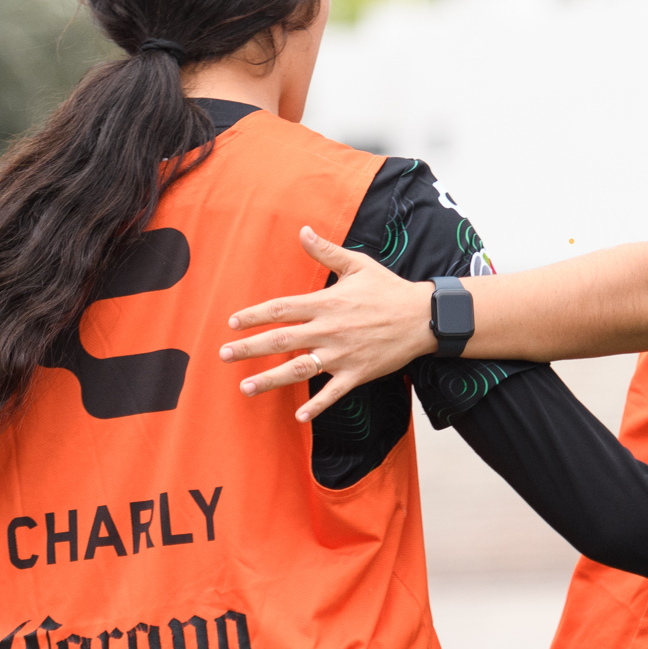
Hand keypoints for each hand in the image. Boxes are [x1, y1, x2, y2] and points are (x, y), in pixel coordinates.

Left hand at [221, 226, 433, 422]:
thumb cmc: (389, 289)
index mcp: (326, 303)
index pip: (281, 309)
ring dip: (270, 379)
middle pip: (281, 340)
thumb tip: (303, 231)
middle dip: (249, 348)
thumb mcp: (358, 265)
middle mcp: (329, 330)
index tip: (232, 323)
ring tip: (245, 388)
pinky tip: (299, 417)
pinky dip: (317, 406)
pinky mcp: (357, 373)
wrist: (423, 317)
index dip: (254, 315)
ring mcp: (342, 354)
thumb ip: (326, 252)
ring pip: (299, 369)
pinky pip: (333, 393)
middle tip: (224, 355)